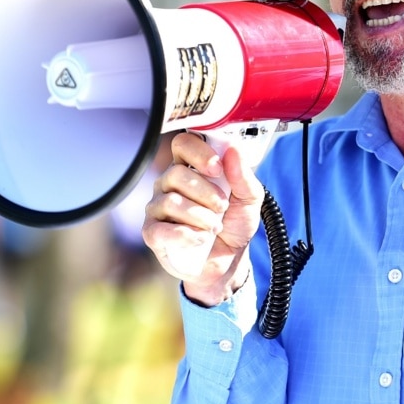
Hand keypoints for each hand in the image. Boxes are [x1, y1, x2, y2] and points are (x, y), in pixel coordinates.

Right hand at [142, 131, 264, 305]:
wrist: (229, 260)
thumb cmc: (235, 224)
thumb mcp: (250, 198)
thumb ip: (243, 175)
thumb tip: (232, 150)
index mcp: (191, 168)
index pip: (183, 144)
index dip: (199, 153)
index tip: (218, 168)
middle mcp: (169, 184)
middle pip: (176, 173)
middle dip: (206, 192)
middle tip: (223, 207)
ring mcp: (158, 208)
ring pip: (171, 201)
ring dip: (201, 216)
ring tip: (215, 227)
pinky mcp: (153, 233)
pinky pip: (161, 229)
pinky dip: (186, 235)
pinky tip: (201, 239)